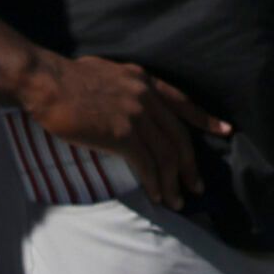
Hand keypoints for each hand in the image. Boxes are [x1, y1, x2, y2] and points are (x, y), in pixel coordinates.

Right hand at [21, 52, 231, 208]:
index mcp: (147, 82)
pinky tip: (157, 195)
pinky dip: (154, 182)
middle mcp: (148, 98)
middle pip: (179, 137)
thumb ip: (130, 87)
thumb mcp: (112, 72)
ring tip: (178, 200)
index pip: (184, 103)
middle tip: (198, 185)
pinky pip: (146, 163)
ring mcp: (137, 116)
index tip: (226, 131)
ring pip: (166, 154)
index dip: (206, 119)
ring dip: (173, 181)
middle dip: (191, 165)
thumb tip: (131, 100)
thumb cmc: (69, 77)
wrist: (48, 81)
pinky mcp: (121, 134)